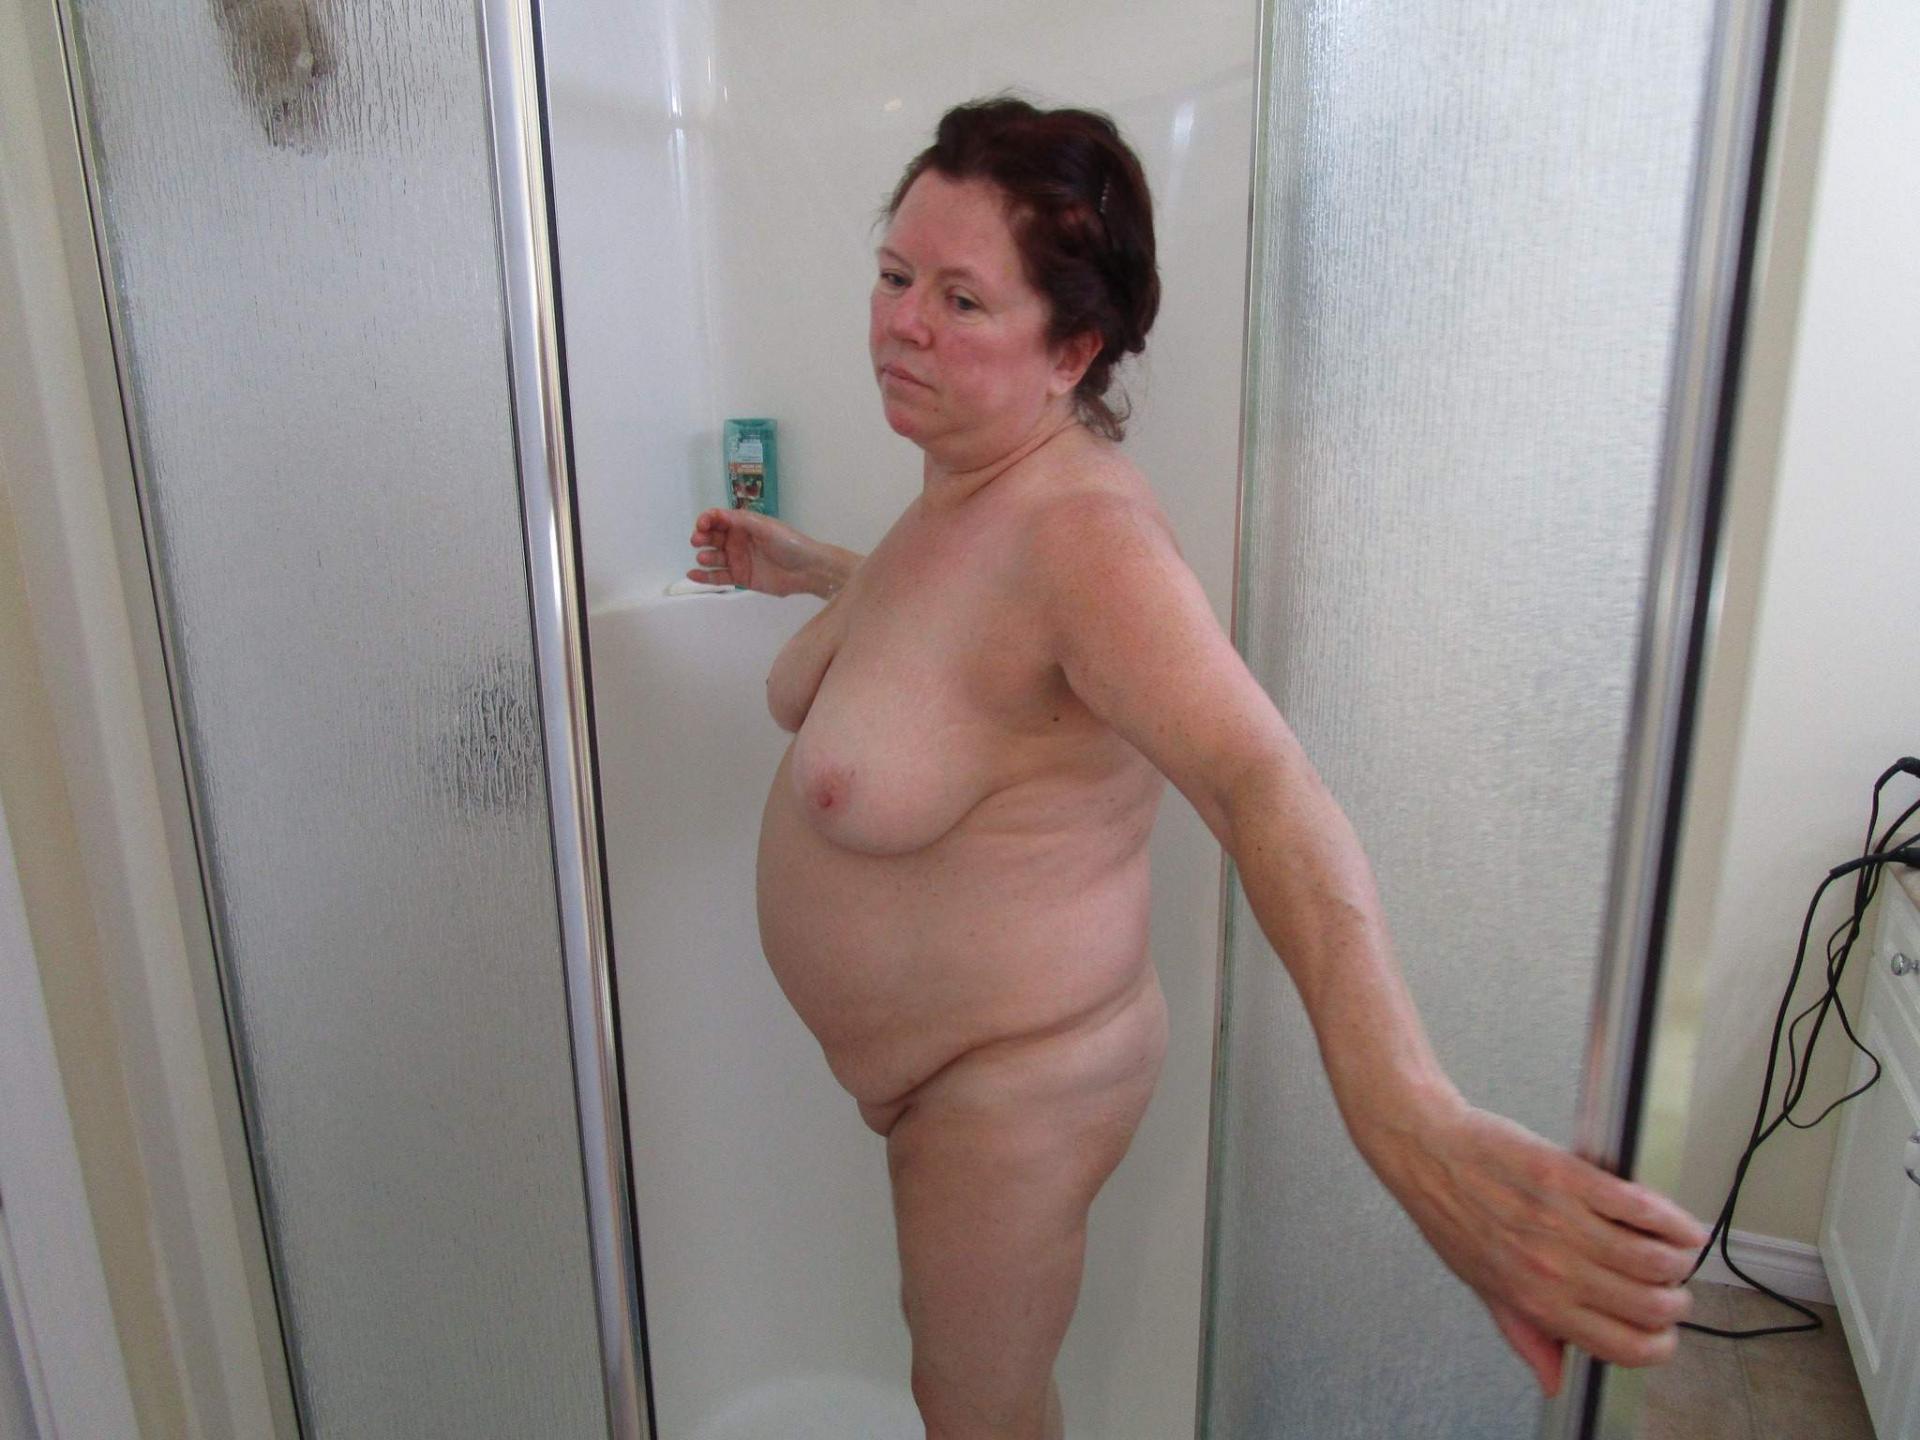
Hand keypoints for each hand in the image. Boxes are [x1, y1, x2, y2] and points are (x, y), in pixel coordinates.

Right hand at [687, 507, 825, 597]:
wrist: (806, 569)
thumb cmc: (788, 543)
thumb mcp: (765, 527)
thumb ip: (742, 521)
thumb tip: (719, 515)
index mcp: (744, 525)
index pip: (719, 519)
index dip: (707, 520)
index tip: (702, 525)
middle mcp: (737, 541)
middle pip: (712, 537)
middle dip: (702, 537)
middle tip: (698, 540)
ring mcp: (737, 560)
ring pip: (713, 557)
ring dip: (705, 556)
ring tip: (704, 558)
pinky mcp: (740, 578)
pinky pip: (718, 577)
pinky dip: (704, 576)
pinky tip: (693, 574)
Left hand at [1372, 1099, 1706, 1395]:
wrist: (1426, 1151)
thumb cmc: (1450, 1212)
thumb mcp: (1482, 1285)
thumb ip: (1526, 1334)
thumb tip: (1555, 1380)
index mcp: (1535, 1303)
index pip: (1624, 1347)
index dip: (1658, 1346)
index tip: (1663, 1333)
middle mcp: (1553, 1269)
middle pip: (1651, 1305)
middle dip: (1674, 1302)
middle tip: (1672, 1288)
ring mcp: (1564, 1223)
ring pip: (1654, 1259)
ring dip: (1679, 1260)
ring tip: (1677, 1253)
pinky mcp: (1570, 1179)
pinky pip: (1642, 1209)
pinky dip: (1671, 1220)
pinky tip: (1677, 1224)